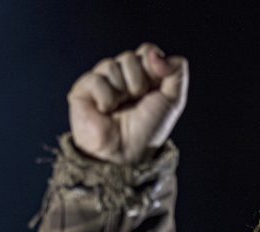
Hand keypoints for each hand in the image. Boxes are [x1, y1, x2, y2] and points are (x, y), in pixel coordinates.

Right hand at [67, 43, 188, 164]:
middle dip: (139, 82)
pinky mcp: (82, 90)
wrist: (127, 153)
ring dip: (122, 91)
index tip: (155, 88)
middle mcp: (121, 76)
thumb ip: (177, 72)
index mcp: (143, 75)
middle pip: (131, 57)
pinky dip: (106, 98)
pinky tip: (105, 111)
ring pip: (112, 65)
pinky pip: (96, 79)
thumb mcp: (173, 100)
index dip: (153, 66)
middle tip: (136, 102)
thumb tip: (156, 54)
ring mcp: (101, 81)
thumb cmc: (148, 130)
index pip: (147, 51)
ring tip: (120, 109)